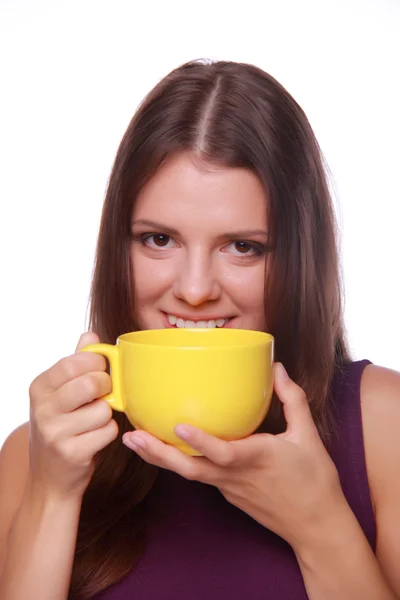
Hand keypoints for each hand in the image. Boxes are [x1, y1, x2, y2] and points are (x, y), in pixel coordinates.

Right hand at [28, 332, 117, 498]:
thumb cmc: (60, 428)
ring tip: (94, 420)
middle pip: (90, 384)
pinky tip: (95, 437)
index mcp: (39, 388)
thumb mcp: (58, 394)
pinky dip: (108, 432)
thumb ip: (74, 363)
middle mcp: (42, 409)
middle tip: (103, 394)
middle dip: (106, 387)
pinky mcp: (72, 453)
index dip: (96, 363)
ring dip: (107, 414)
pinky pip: (108, 430)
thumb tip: (90, 335)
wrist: (49, 479)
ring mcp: (55, 433)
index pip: (74, 363)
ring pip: (103, 408)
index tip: (101, 370)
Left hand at [122, 363, 345, 548]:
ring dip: (161, 459)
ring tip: (135, 442)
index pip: (224, 452)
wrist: (316, 527)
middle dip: (158, 453)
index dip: (200, 441)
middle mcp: (236, 476)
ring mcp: (229, 489)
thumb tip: (277, 369)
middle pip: (190, 468)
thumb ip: (293, 400)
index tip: (177, 427)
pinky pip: (199, 477)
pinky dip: (179, 464)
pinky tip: (167, 450)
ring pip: (189, 474)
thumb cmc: (315, 482)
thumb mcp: (309, 437)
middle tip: (132, 436)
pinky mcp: (228, 495)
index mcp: (257, 459)